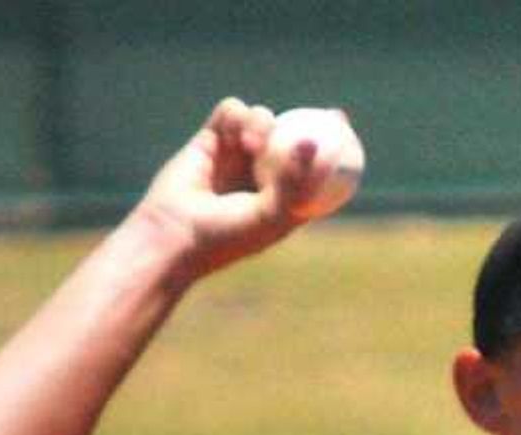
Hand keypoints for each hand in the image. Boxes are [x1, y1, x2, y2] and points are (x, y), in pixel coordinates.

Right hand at [136, 98, 331, 275]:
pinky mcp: (210, 141)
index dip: (331, 150)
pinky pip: (231, 111)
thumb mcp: (270, 216)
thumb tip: (313, 141)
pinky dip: (238, 115)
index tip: (345, 131)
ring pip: (262, 119)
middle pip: (290, 137)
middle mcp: (258, 176)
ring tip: (252, 145)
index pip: (312, 170)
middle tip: (330, 116)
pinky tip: (236, 136)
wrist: (175, 236)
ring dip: (263, 123)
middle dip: (308, 123)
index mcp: (278, 200)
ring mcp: (234, 156)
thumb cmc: (225, 237)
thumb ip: (296, 182)